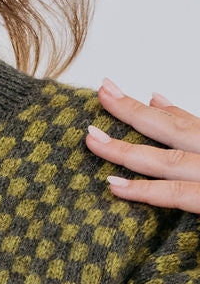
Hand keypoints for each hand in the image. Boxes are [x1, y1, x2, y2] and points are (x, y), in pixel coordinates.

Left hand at [84, 79, 199, 213]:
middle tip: (100, 95)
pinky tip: (114, 184)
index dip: (138, 105)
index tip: (108, 89)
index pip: (174, 119)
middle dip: (130, 112)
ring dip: (126, 150)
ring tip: (92, 139)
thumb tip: (154, 98)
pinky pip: (176, 194)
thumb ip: (190, 124)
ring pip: (166, 161)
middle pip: (168, 129)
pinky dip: (144, 190)